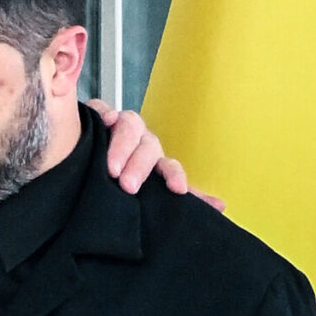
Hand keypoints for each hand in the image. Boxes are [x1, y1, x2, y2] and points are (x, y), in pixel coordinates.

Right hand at [90, 100, 224, 211]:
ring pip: (130, 127)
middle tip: (128, 186)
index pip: (169, 166)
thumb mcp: (149, 191)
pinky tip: (104, 121)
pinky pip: (102, 110)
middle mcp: (140, 141)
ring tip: (111, 168)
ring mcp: (120, 126)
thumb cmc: (123, 176)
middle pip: (148, 148)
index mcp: (154, 161)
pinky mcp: (99, 116)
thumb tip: (221, 206)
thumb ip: (184, 197)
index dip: (175, 175)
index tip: (178, 189)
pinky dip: (103, 113)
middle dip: (139, 166)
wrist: (93, 156)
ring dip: (122, 147)